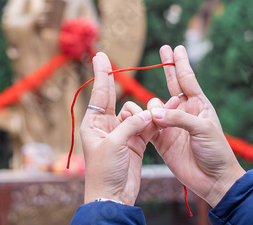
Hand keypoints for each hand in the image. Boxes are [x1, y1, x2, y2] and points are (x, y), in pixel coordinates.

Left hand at [80, 52, 153, 205]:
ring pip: (136, 114)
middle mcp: (107, 126)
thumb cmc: (105, 171)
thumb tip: (148, 114)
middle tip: (109, 60)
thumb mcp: (115, 144)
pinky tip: (158, 123)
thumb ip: (131, 124)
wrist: (114, 196)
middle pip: (117, 100)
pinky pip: (146, 126)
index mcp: (94, 123)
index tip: (100, 55)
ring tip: (145, 129)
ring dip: (143, 116)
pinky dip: (152, 124)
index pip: (100, 93)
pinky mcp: (135, 143)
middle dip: (118, 88)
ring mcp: (122, 134)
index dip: (102, 73)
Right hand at [150, 45, 244, 206]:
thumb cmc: (216, 151)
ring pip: (154, 106)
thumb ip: (178, 117)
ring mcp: (171, 125)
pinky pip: (146, 125)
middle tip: (163, 48)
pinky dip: (139, 120)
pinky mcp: (161, 139)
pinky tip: (134, 116)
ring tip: (158, 120)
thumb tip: (154, 112)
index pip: (187, 79)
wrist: (213, 180)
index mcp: (198, 105)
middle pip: (172, 84)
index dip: (180, 63)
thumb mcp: (202, 129)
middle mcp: (184, 112)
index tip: (176, 47)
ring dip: (152, 108)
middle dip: (168, 67)